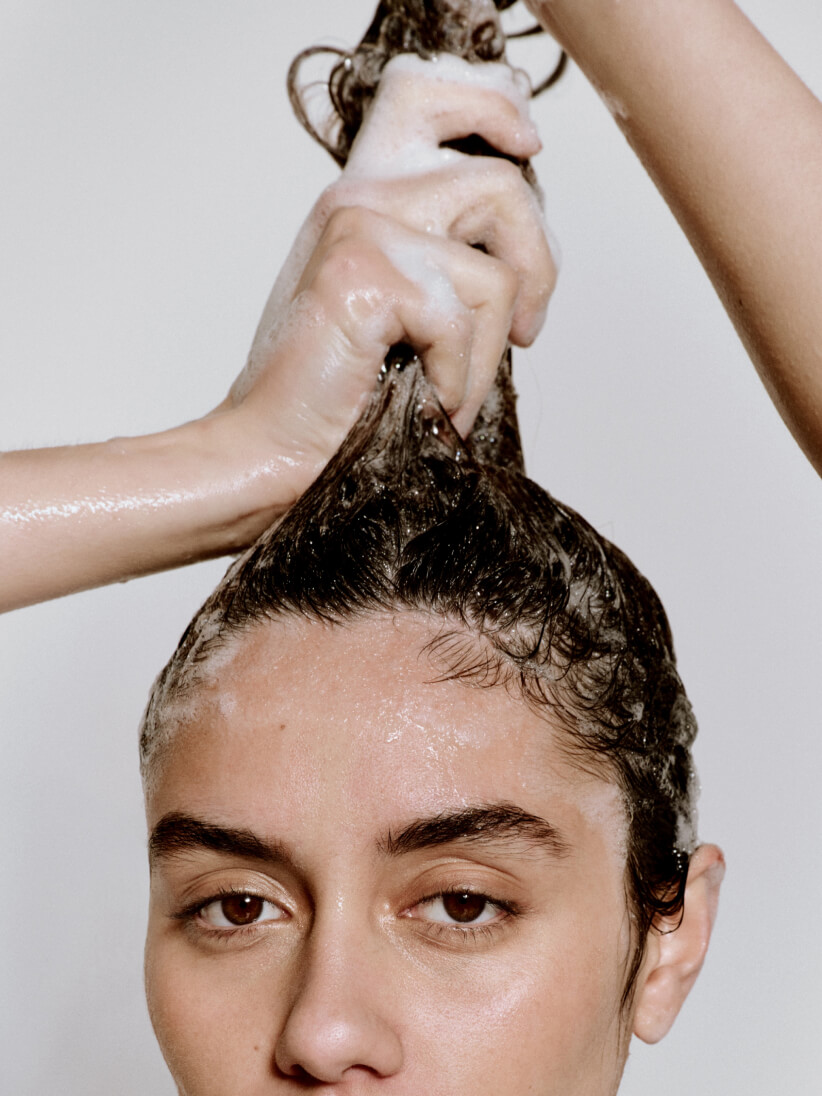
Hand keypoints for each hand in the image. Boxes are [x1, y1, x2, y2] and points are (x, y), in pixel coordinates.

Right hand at [217, 55, 555, 511]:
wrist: (270, 450)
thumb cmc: (333, 394)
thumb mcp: (396, 309)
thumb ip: (439, 256)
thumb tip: (522, 249)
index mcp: (362, 195)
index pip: (426, 95)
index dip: (493, 105)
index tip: (527, 144)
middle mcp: (359, 196)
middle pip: (499, 184)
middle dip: (537, 268)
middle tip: (526, 331)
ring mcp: (358, 229)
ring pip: (494, 274)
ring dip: (487, 354)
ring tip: (447, 394)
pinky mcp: (363, 274)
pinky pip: (464, 321)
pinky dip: (457, 380)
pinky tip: (423, 404)